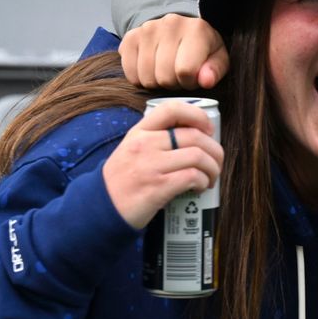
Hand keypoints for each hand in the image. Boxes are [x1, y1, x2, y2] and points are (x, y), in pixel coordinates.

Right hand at [103, 99, 221, 229]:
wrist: (101, 209)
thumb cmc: (123, 180)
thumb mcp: (132, 150)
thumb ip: (157, 139)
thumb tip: (196, 136)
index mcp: (139, 132)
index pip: (172, 109)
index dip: (197, 115)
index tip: (208, 130)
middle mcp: (144, 145)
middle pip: (194, 136)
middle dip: (214, 150)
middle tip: (216, 163)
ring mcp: (150, 166)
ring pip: (198, 156)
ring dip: (212, 168)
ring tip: (210, 178)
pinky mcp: (157, 187)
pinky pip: (193, 176)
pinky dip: (203, 182)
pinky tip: (200, 187)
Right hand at [119, 13, 229, 89]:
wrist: (181, 30)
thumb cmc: (203, 49)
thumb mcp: (218, 59)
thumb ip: (215, 70)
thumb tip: (205, 81)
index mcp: (196, 29)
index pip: (186, 71)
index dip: (190, 82)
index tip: (193, 77)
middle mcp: (170, 24)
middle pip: (165, 76)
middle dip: (174, 83)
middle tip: (179, 76)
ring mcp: (147, 29)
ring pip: (146, 77)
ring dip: (157, 82)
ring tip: (167, 72)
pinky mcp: (130, 37)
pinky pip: (130, 73)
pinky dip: (140, 79)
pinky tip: (152, 70)